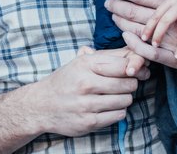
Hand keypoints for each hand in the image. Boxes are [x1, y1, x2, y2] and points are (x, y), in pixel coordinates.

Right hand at [22, 47, 149, 136]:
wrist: (40, 105)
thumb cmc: (65, 81)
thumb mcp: (80, 63)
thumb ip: (106, 56)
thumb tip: (135, 54)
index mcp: (84, 64)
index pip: (124, 65)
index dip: (133, 68)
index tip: (132, 71)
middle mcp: (85, 83)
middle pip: (128, 83)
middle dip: (130, 84)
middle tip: (123, 84)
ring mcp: (87, 104)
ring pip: (125, 100)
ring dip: (124, 99)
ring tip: (115, 96)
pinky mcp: (89, 122)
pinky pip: (118, 115)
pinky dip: (117, 111)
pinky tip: (108, 107)